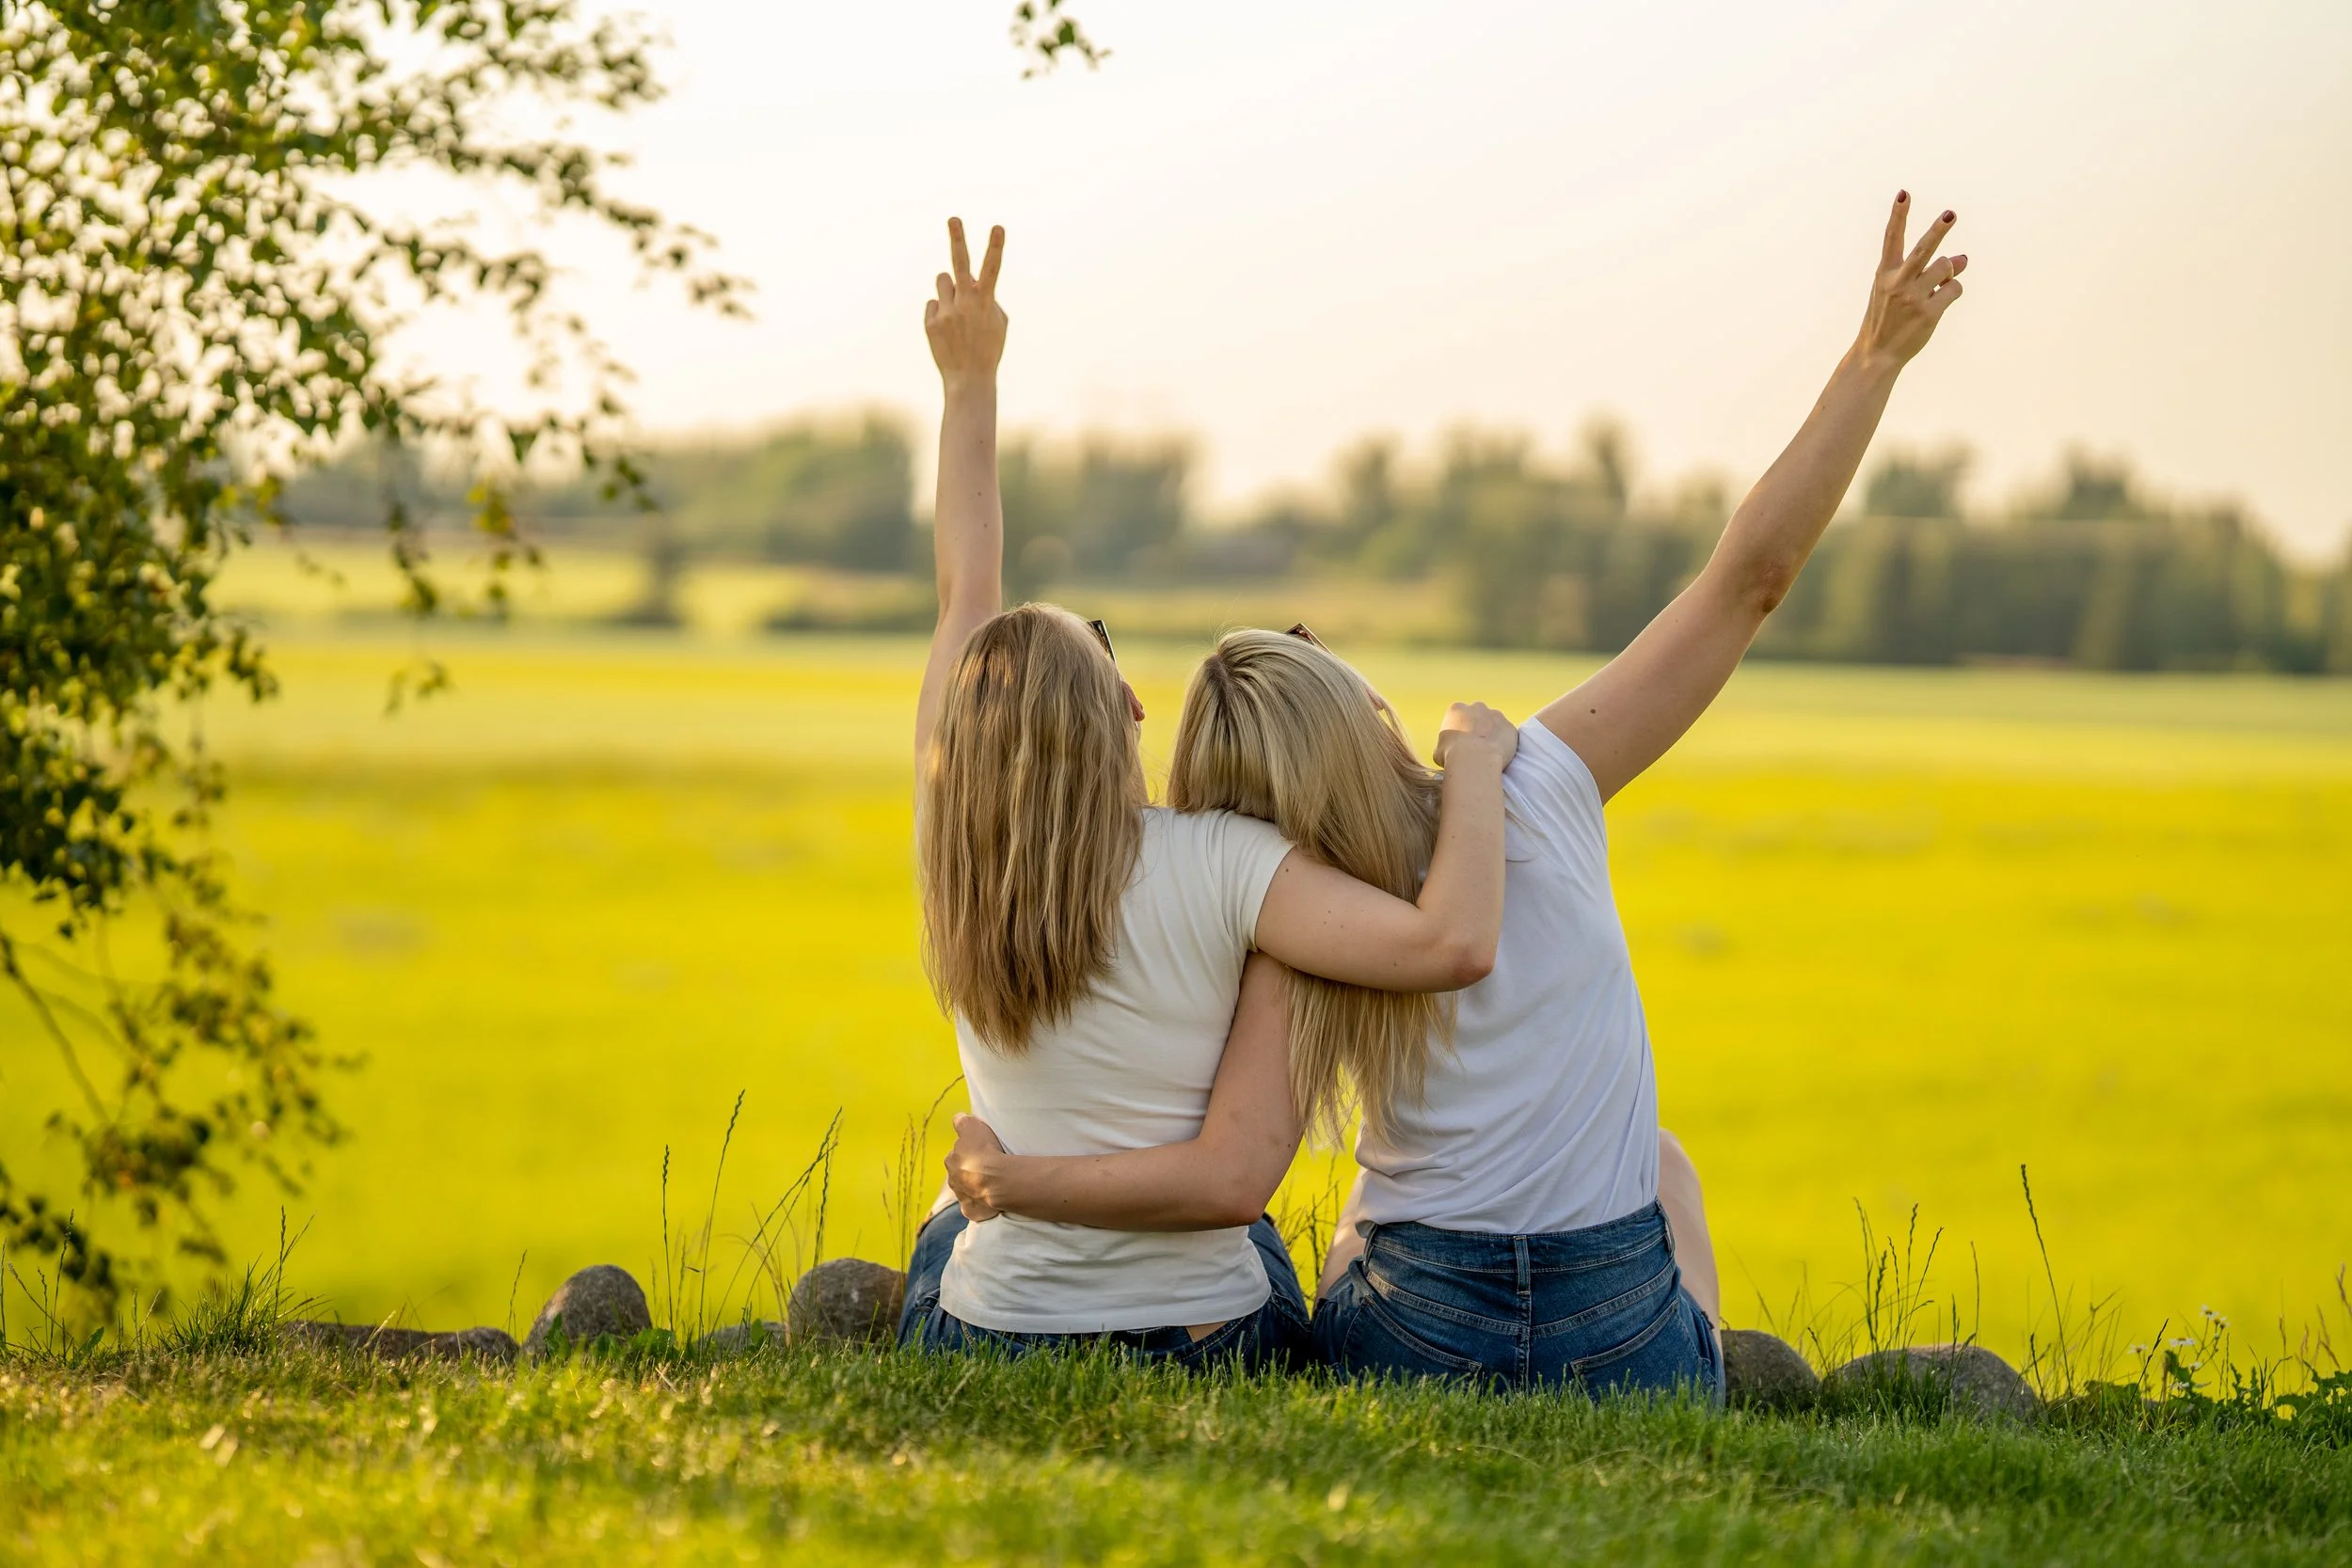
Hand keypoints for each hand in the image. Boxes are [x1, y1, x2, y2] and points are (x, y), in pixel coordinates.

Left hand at [924, 218, 1006, 392]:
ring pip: (943, 281)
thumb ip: (986, 296)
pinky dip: (940, 312)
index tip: (998, 227)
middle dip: (957, 239)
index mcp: (985, 303)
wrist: (969, 380)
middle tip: (953, 218)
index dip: (995, 247)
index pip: (992, 269)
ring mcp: (946, 313)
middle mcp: (964, 304)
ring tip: (957, 310)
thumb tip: (969, 277)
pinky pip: (934, 304)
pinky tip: (948, 331)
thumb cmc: (989, 348)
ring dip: (949, 288)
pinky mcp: (930, 322)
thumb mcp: (997, 322)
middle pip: (959, 264)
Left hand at [944, 1112, 1006, 1221]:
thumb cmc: (984, 1150)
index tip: (980, 1151)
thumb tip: (958, 1119)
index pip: (956, 1154)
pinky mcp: (973, 1212)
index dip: (968, 1152)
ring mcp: (962, 1198)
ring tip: (992, 1183)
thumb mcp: (972, 1125)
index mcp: (951, 1160)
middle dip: (969, 1171)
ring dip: (976, 1187)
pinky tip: (993, 1200)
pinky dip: (982, 1204)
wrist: (996, 1180)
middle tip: (987, 1168)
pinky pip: (977, 1207)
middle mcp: (952, 1180)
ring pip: (967, 1191)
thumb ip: (962, 1122)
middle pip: (960, 1174)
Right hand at [1432, 701, 1516, 771]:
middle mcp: (1477, 707)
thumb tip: (1443, 751)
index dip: (1460, 729)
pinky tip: (1499, 755)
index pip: (1458, 715)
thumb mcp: (1438, 750)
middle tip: (1476, 745)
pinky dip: (1505, 743)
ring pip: (1495, 723)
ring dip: (1493, 733)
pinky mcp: (1510, 727)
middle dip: (1478, 726)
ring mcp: (1496, 716)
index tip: (1460, 741)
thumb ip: (1443, 746)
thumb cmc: (1452, 755)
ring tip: (1489, 751)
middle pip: (1479, 714)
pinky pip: (1507, 734)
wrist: (1474, 759)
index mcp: (1456, 710)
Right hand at [1857, 193, 1966, 369]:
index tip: (1904, 195)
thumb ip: (1929, 272)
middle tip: (1951, 214)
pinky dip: (1952, 291)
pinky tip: (1940, 302)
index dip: (1898, 216)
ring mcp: (1913, 298)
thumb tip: (1964, 258)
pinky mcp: (1928, 313)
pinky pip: (1954, 289)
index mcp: (1885, 273)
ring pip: (1946, 268)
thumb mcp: (1901, 291)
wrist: (1877, 354)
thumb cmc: (1889, 318)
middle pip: (1924, 250)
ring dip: (1948, 272)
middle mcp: (1897, 282)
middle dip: (1938, 231)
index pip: (1892, 238)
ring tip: (1938, 284)